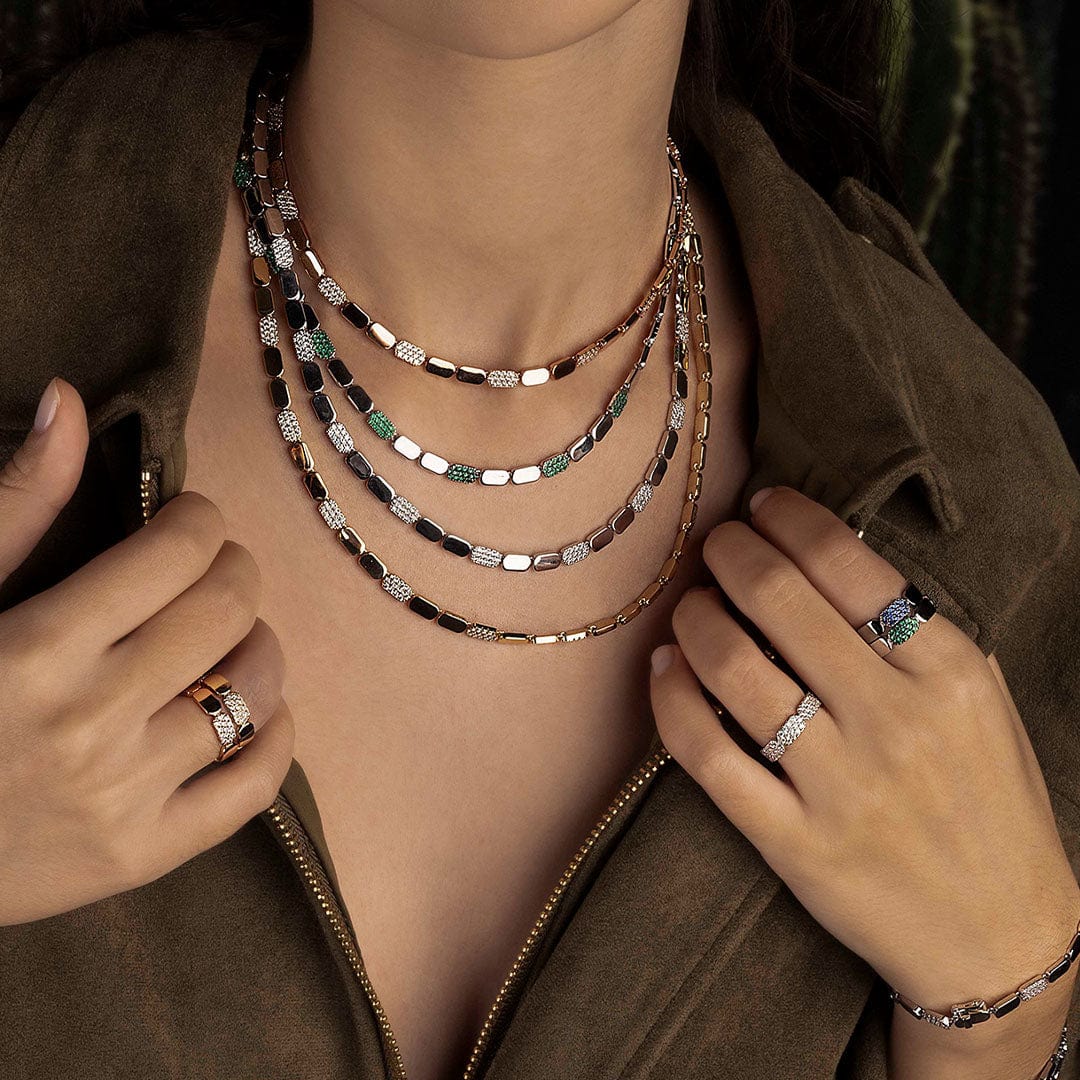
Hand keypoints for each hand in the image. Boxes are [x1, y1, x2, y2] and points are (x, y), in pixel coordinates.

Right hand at [0, 379, 294, 924]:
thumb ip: (17, 502)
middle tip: (219, 570)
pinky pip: (254, 788)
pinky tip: (261, 712)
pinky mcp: (144, 856)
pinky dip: (276, 738)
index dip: (201, 521)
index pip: (178, 551)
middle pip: (228, 610)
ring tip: (234, 638)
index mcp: (40, 645)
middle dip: (237, 570)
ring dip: (260, 647)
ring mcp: (125, 795)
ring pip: (256, 691)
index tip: (189, 522)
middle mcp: (92, 719)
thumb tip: (69, 400)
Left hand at [650, 485, 1078, 1077]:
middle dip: (729, 554)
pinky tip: (663, 669)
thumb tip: (819, 555)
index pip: (850, 564)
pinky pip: (708, 755)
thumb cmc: (989, 801)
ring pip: (734, 670)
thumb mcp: (979, 700)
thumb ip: (913, 630)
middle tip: (714, 546)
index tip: (761, 507)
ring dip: (694, 619)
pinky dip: (671, 700)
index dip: (789, 519)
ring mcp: (842, 787)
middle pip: (780, 601)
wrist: (1000, 937)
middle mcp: (896, 722)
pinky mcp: (795, 843)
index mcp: (951, 672)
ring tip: (689, 606)